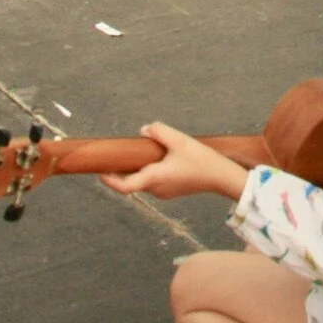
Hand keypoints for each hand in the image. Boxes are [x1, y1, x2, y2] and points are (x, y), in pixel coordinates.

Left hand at [100, 123, 247, 201]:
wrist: (222, 177)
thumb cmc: (202, 161)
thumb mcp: (179, 140)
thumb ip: (159, 132)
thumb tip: (144, 130)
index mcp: (154, 178)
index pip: (125, 186)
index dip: (109, 181)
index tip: (100, 171)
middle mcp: (156, 188)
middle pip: (132, 181)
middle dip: (124, 168)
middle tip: (119, 153)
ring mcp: (164, 192)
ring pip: (144, 180)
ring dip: (140, 168)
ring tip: (144, 151)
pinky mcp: (172, 190)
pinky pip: (155, 180)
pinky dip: (151, 170)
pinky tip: (161, 157)